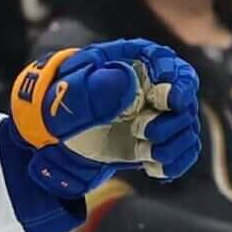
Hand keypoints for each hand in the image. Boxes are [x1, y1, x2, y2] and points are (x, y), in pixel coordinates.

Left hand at [7, 38, 202, 194]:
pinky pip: (180, 151)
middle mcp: (149, 87)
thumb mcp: (67, 96)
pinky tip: (154, 169)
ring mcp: (153, 115)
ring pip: (186, 128)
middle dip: (173, 122)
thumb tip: (129, 82)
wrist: (45, 139)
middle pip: (184, 101)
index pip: (169, 64)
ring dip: (175, 146)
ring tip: (147, 155)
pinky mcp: (152, 142)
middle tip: (144, 133)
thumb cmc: (54, 106)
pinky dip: (175, 162)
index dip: (178, 81)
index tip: (171, 100)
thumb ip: (94, 90)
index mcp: (131, 62)